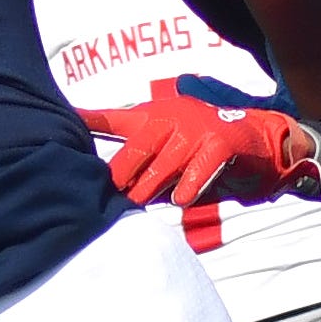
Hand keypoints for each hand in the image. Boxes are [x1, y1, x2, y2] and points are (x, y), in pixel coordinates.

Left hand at [84, 87, 320, 207]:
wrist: (256, 142)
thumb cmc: (200, 152)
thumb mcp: (165, 151)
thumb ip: (138, 163)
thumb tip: (106, 186)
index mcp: (152, 118)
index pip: (113, 119)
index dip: (88, 120)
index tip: (65, 121)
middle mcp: (170, 118)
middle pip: (135, 148)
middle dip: (123, 174)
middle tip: (112, 194)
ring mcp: (196, 129)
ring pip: (164, 164)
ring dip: (152, 188)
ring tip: (142, 203)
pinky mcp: (221, 143)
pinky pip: (199, 168)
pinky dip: (189, 186)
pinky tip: (182, 199)